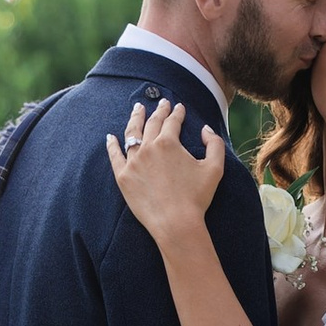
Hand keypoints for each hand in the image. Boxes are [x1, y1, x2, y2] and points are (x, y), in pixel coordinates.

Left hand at [104, 97, 223, 248]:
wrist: (175, 223)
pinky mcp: (123, 177)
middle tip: (161, 103)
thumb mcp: (215, 168)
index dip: (177, 112)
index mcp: (169, 142)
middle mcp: (148, 147)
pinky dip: (111, 145)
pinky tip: (110, 137)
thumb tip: (205, 129)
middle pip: (152, 123)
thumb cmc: (197, 197)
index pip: (172, 121)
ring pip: (131, 134)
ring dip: (135, 119)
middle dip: (158, 111)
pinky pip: (114, 156)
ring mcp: (133, 162)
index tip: (178, 107)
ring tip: (137, 109)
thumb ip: (214, 144)